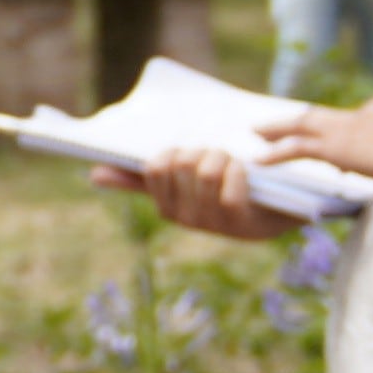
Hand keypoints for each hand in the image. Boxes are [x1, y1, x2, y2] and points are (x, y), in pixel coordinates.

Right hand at [93, 146, 305, 242]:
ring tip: (234, 165)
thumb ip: (140, 179)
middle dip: (202, 150)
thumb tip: (94, 174)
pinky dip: (240, 170)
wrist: (279, 212)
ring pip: (206, 170)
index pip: (154, 166)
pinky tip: (247, 175)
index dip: (175, 151)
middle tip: (219, 158)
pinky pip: (230, 182)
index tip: (191, 156)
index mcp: (165, 206)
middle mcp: (183, 218)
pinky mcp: (239, 222)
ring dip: (224, 157)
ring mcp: (211, 222)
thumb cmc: (227, 190)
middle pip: (180, 162)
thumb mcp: (183, 183)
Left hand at [252, 100, 372, 192]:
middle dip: (288, 122)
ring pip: (300, 127)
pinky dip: (274, 153)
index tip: (306, 130)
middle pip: (313, 117)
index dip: (321, 127)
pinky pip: (296, 148)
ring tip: (254, 135)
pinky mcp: (337, 147)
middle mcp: (355, 119)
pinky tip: (257, 160)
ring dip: (275, 130)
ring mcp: (344, 131)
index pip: (339, 122)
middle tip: (263, 126)